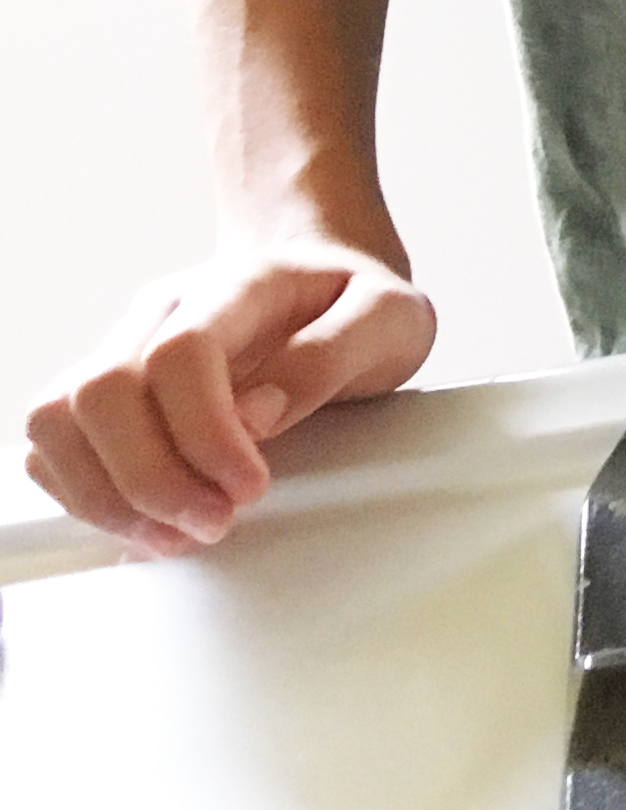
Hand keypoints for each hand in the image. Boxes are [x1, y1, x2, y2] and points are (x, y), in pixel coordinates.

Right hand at [22, 239, 435, 554]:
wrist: (324, 277)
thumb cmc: (354, 304)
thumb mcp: (389, 319)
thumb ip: (332, 355)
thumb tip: (259, 414)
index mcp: (240, 285)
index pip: (181, 352)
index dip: (203, 434)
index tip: (250, 487)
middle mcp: (164, 310)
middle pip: (103, 391)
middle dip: (151, 478)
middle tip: (215, 521)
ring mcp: (124, 345)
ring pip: (56, 419)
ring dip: (108, 495)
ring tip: (178, 532)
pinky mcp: (102, 388)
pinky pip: (51, 443)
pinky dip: (85, 493)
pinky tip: (146, 520)